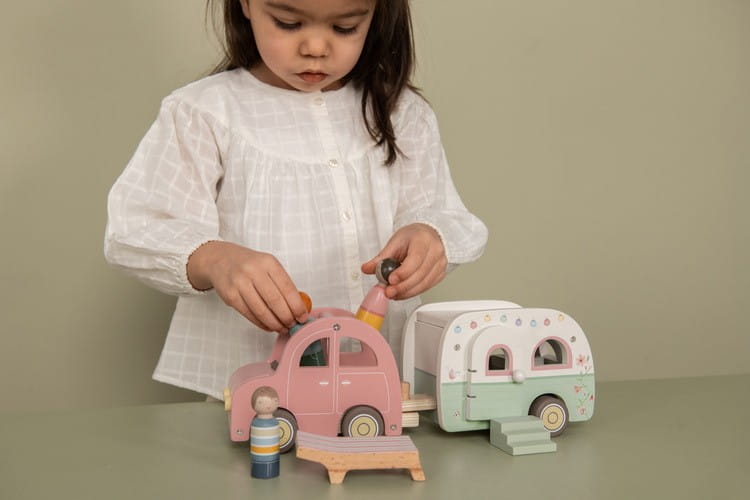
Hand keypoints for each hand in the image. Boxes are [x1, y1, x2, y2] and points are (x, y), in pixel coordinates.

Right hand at [187, 241, 307, 332]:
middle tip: (293, 325)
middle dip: (287, 317)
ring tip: (282, 328)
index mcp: (268, 262)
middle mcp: (253, 271)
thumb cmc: (249, 264)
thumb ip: (282, 283)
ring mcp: (240, 283)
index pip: (287, 288)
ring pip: (261, 311)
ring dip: (275, 324)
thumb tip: (298, 307)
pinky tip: (269, 326)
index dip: (297, 306)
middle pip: (275, 301)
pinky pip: (249, 314)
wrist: (221, 259)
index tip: (303, 316)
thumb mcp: (268, 265)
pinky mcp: (230, 295)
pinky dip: (261, 324)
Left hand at [361, 223, 446, 299]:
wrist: (427, 235)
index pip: (416, 259)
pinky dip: (413, 292)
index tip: (390, 280)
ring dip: (407, 292)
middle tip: (389, 291)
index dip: (403, 272)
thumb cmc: (413, 237)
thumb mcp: (395, 243)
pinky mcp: (440, 274)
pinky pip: (427, 287)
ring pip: (424, 284)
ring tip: (393, 293)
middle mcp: (435, 252)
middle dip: (402, 286)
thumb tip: (367, 268)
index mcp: (424, 240)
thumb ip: (381, 258)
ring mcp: (440, 264)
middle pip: (420, 274)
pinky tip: (402, 293)